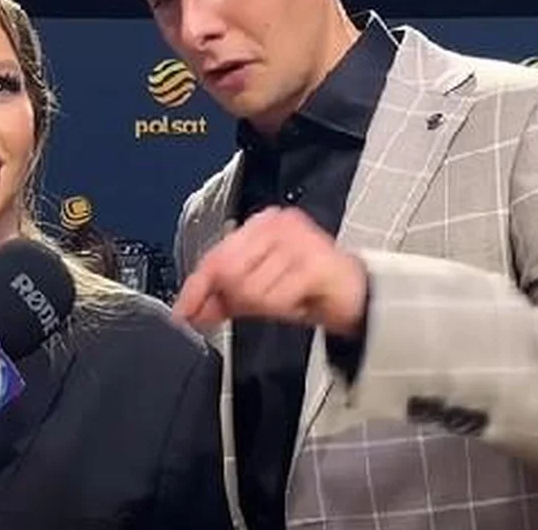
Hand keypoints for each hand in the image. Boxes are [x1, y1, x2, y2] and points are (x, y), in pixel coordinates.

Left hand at [172, 207, 367, 333]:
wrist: (356, 294)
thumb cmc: (307, 287)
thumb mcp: (258, 291)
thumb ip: (224, 297)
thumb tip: (190, 312)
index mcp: (259, 224)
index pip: (214, 256)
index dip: (195, 288)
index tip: (182, 314)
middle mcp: (276, 224)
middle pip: (227, 272)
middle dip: (238, 299)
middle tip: (262, 304)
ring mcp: (296, 240)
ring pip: (250, 288)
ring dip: (266, 306)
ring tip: (288, 298)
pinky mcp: (313, 263)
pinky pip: (276, 298)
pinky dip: (283, 309)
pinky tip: (300, 301)